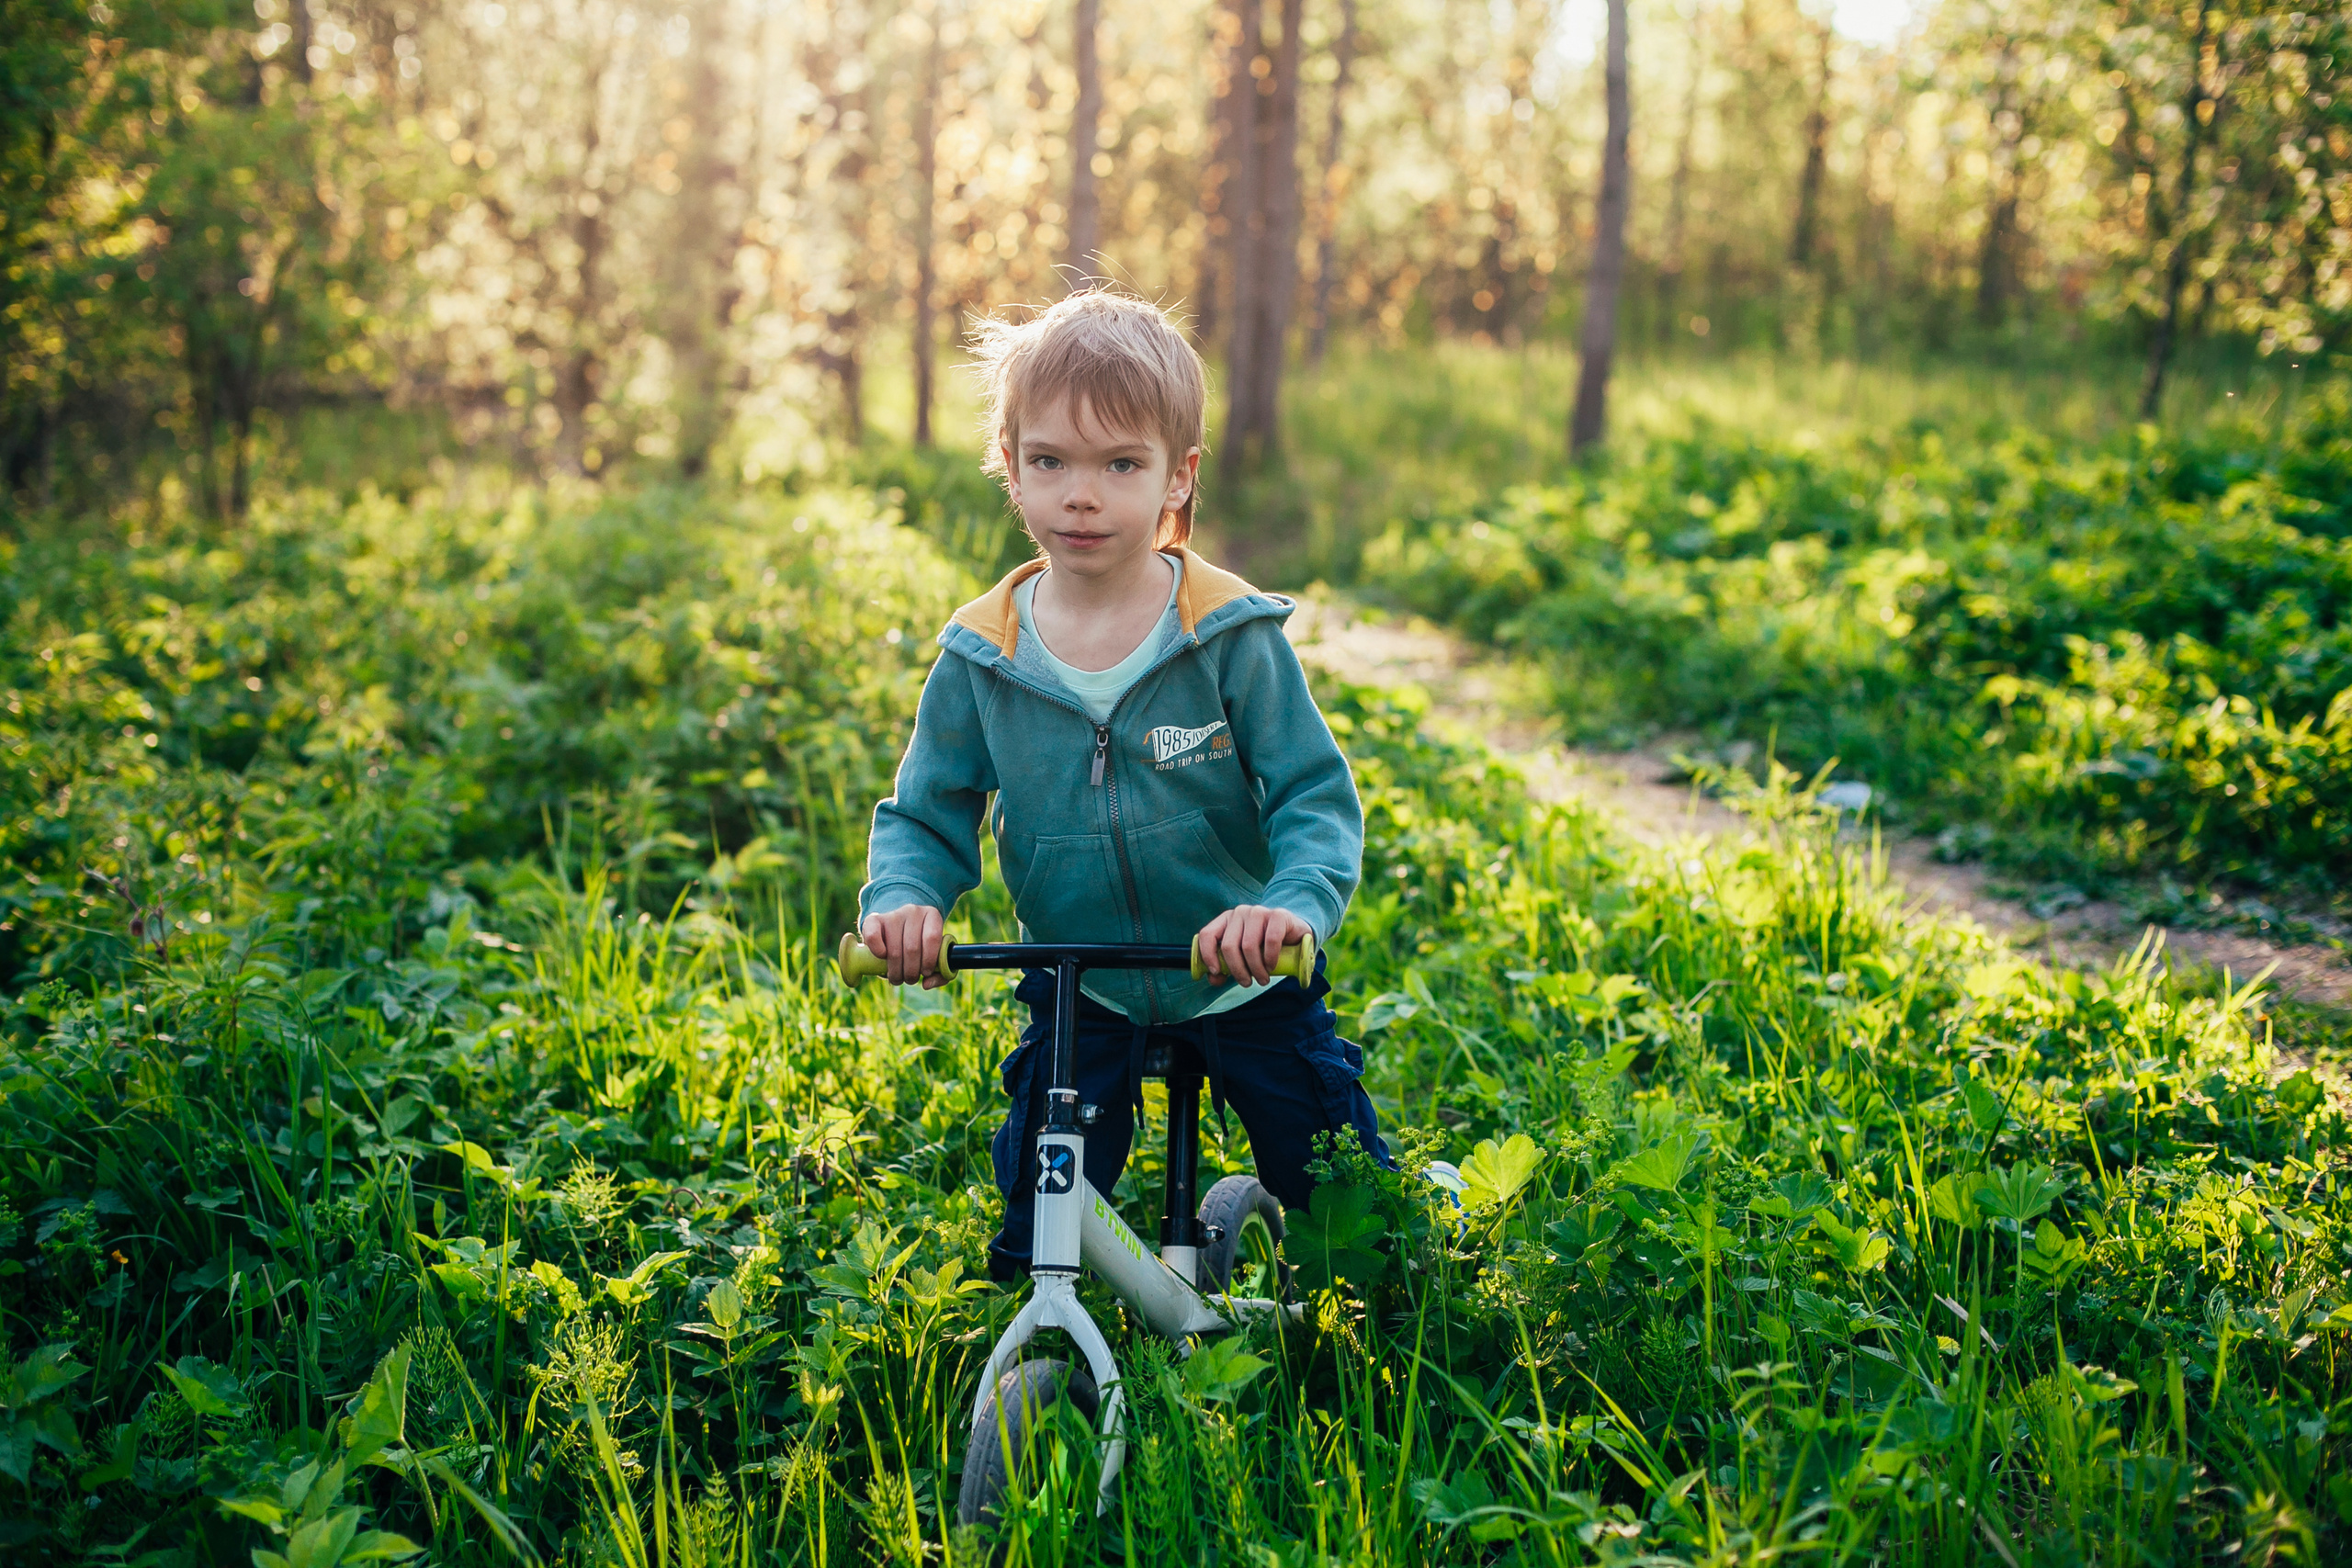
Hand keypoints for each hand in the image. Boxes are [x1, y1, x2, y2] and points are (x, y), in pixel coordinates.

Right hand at [861, 904, 946, 987]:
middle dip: (911, 972)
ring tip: (898, 977)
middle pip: (912, 948)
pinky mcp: (873, 919)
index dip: (929, 960)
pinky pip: (873, 937)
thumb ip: (941, 972)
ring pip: (894, 950)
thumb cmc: (920, 944)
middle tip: (910, 979)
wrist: (897, 926)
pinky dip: (877, 952)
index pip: (932, 938)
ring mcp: (892, 914)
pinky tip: (882, 958)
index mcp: (932, 915)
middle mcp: (913, 911)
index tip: (925, 973)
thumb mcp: (935, 953)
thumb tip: (927, 984)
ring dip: (896, 971)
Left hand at [1194, 904, 1309, 986]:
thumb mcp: (1243, 957)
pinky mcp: (1278, 915)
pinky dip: (1270, 958)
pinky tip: (1271, 966)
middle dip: (1237, 970)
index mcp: (1226, 920)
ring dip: (1255, 969)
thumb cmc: (1264, 947)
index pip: (1207, 934)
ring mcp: (1258, 912)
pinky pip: (1270, 940)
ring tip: (1262, 979)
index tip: (1217, 973)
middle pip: (1229, 946)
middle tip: (1247, 983)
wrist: (1294, 934)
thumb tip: (1214, 978)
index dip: (1208, 956)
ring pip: (1249, 946)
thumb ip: (1226, 967)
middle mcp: (1240, 912)